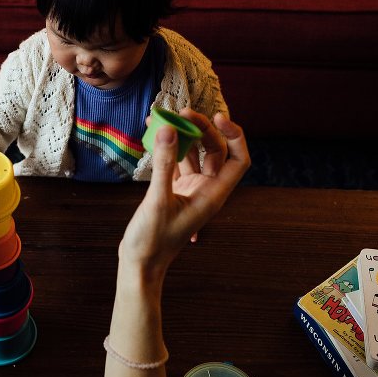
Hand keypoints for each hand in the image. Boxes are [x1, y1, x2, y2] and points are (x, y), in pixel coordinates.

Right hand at [120, 111, 249, 277]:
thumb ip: (165, 163)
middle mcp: (206, 189)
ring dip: (182, 135)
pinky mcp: (174, 189)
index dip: (234, 135)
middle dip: (201, 129)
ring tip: (164, 117)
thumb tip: (169, 129)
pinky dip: (167, 147)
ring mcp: (191, 189)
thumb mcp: (157, 200)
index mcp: (213, 195)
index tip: (216, 117)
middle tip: (181, 112)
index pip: (238, 160)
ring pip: (194, 153)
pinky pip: (176, 161)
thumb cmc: (152, 241)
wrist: (139, 264)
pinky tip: (153, 133)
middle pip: (215, 150)